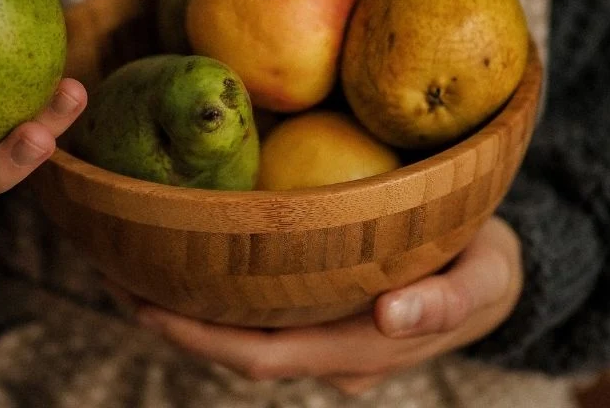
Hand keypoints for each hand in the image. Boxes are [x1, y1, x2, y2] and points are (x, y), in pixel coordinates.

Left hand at [125, 217, 521, 396]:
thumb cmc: (490, 269)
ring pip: (239, 330)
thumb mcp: (485, 279)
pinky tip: (188, 253)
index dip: (197, 337)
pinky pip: (258, 306)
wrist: (499, 274)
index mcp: (355, 350)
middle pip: (233, 348)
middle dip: (170, 320)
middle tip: (110, 271)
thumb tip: (388, 320)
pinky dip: (217, 289)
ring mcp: (322, 334)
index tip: (142, 304)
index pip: (260, 355)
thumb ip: (444, 301)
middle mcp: (327, 351)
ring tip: (129, 260)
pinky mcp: (321, 308)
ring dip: (185, 306)